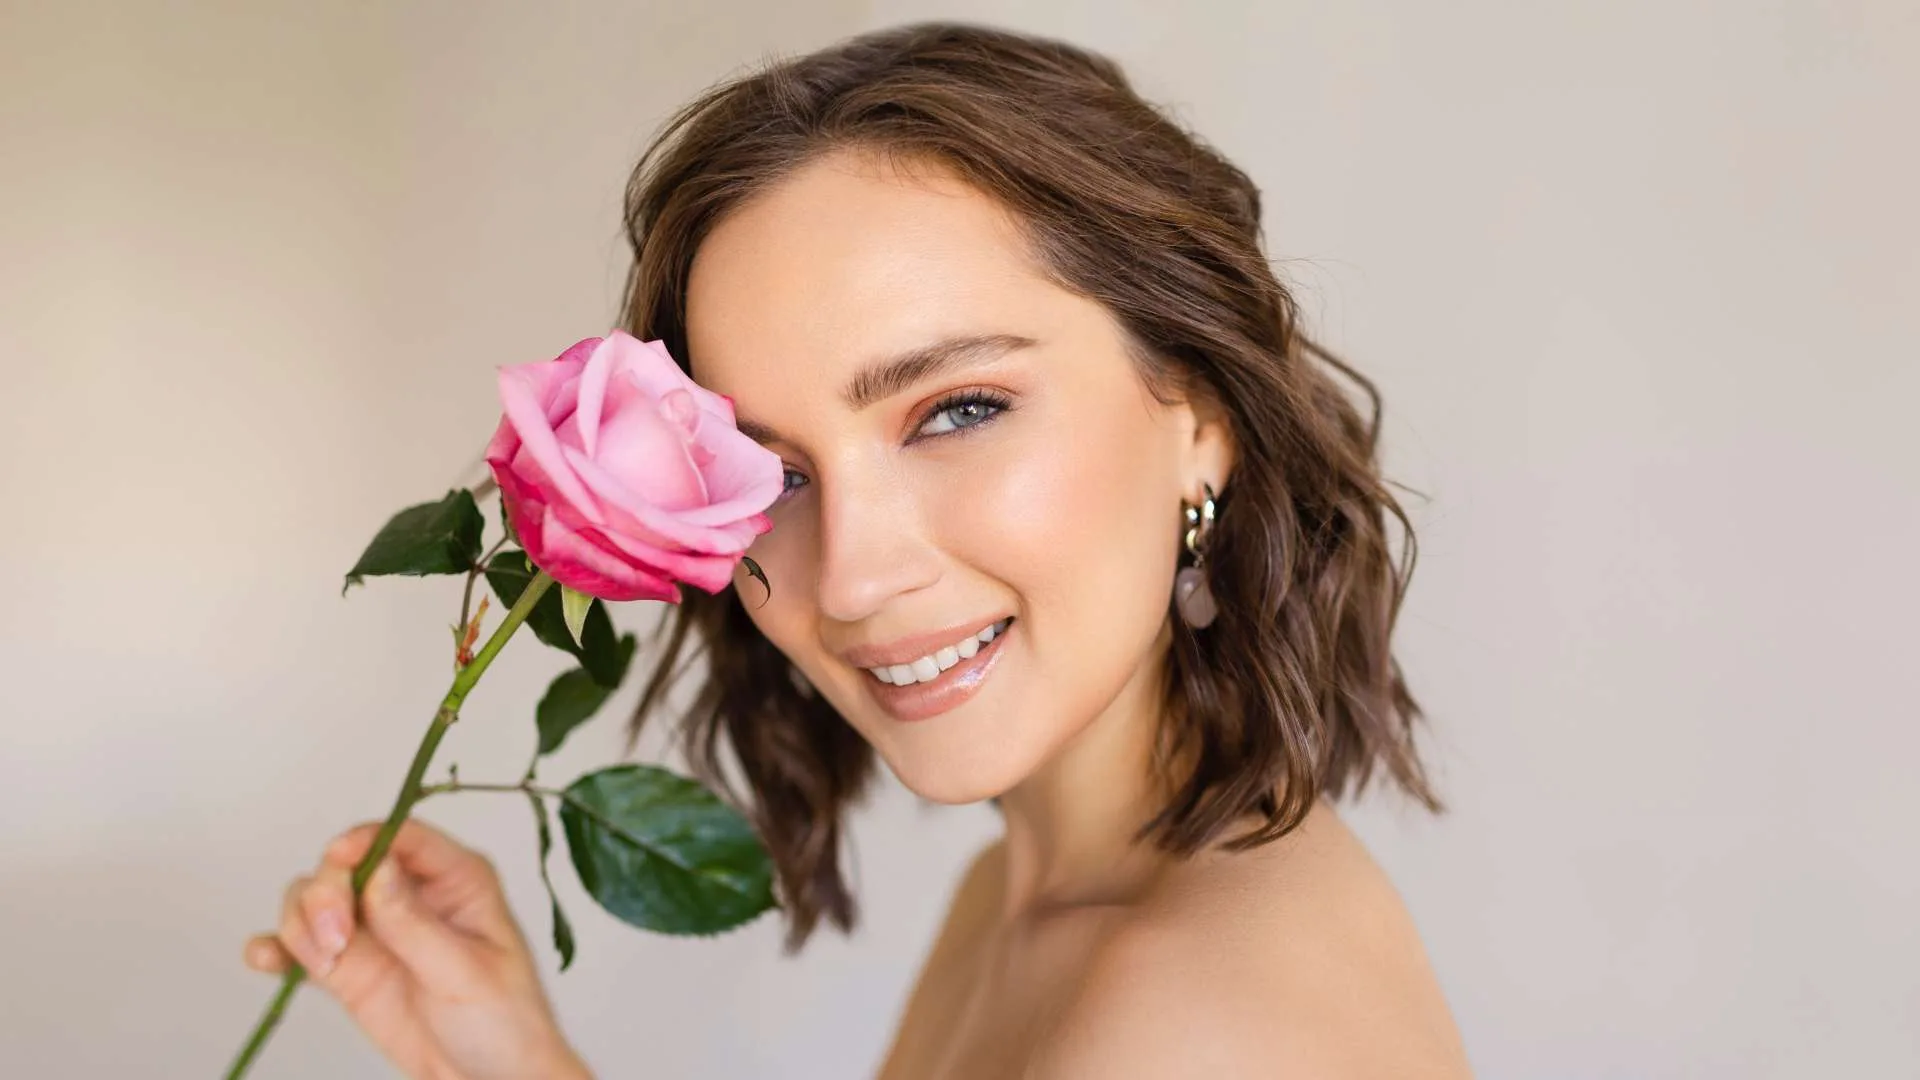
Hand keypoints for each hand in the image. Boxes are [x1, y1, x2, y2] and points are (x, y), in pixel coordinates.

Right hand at [244, 818, 590, 1079]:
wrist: (491, 1079)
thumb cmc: (504, 1020)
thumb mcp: (466, 972)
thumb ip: (416, 925)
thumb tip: (377, 870)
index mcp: (456, 879)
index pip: (403, 837)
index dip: (366, 840)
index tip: (339, 857)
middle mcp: (409, 894)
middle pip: (346, 864)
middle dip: (327, 891)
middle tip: (334, 937)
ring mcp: (374, 930)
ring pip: (315, 899)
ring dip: (303, 922)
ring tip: (324, 962)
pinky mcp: (349, 968)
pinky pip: (301, 947)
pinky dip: (277, 949)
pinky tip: (266, 958)